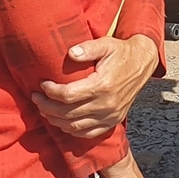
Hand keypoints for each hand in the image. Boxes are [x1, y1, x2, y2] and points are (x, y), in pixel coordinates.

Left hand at [32, 34, 158, 138]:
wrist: (142, 64)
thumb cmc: (121, 53)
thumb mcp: (106, 44)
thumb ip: (88, 48)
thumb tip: (71, 53)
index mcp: (102, 86)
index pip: (67, 95)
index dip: (50, 92)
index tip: (42, 84)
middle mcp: (106, 104)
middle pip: (67, 113)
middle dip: (46, 107)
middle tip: (35, 98)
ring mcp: (110, 115)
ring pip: (75, 126)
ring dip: (55, 120)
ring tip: (44, 110)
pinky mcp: (113, 121)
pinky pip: (88, 133)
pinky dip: (71, 130)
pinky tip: (61, 121)